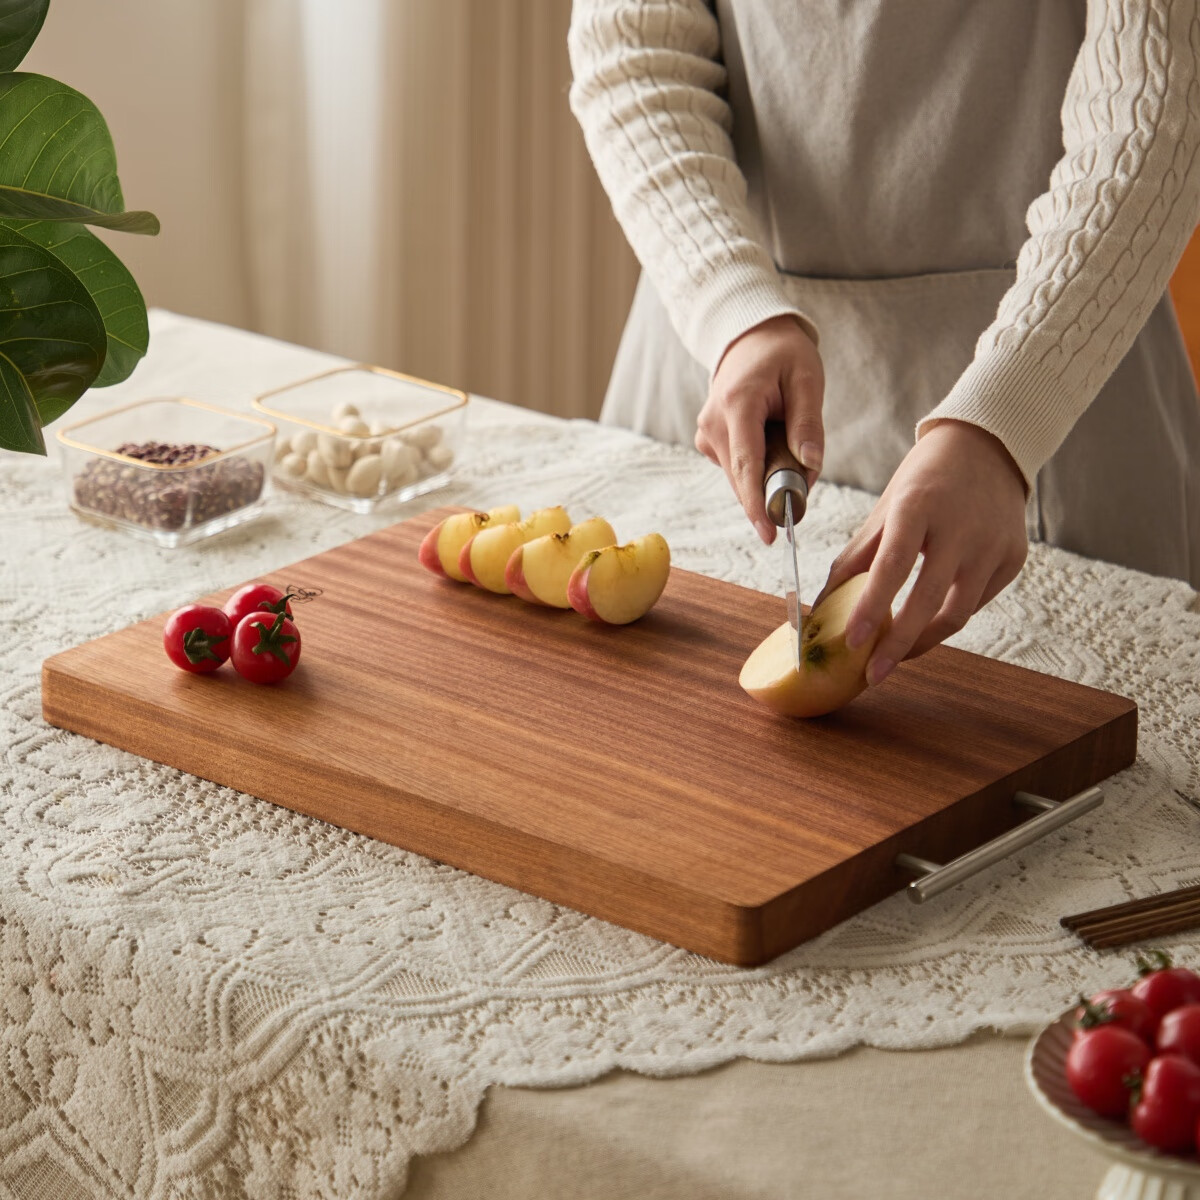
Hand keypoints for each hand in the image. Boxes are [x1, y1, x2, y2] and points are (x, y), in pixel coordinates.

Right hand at [695, 315, 823, 542]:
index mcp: (738, 404)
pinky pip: (736, 467)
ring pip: (739, 476)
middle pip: (741, 478)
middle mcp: (713, 422)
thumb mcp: (806, 380)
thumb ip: (808, 424)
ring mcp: (706, 432)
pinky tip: (770, 442)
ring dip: (767, 477)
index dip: (758, 503)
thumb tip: (810, 466)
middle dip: (770, 495)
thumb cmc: (782, 355)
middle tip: (800, 498)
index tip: (770, 533)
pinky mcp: (707, 439)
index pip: (747, 464)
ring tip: (788, 446)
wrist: (750, 338)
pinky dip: (757, 467)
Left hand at [820, 420, 1027, 684]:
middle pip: (928, 600)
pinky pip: (977, 603)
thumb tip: (821, 605)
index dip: (871, 607)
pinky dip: (948, 619)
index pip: (893, 565)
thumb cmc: (925, 479)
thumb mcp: (886, 508)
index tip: (851, 642)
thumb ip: (856, 557)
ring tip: (896, 656)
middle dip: (897, 645)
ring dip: (923, 642)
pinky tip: (927, 625)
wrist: (988, 446)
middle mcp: (962, 526)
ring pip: (958, 613)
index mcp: (920, 506)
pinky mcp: (1014, 558)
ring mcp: (994, 544)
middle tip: (872, 674)